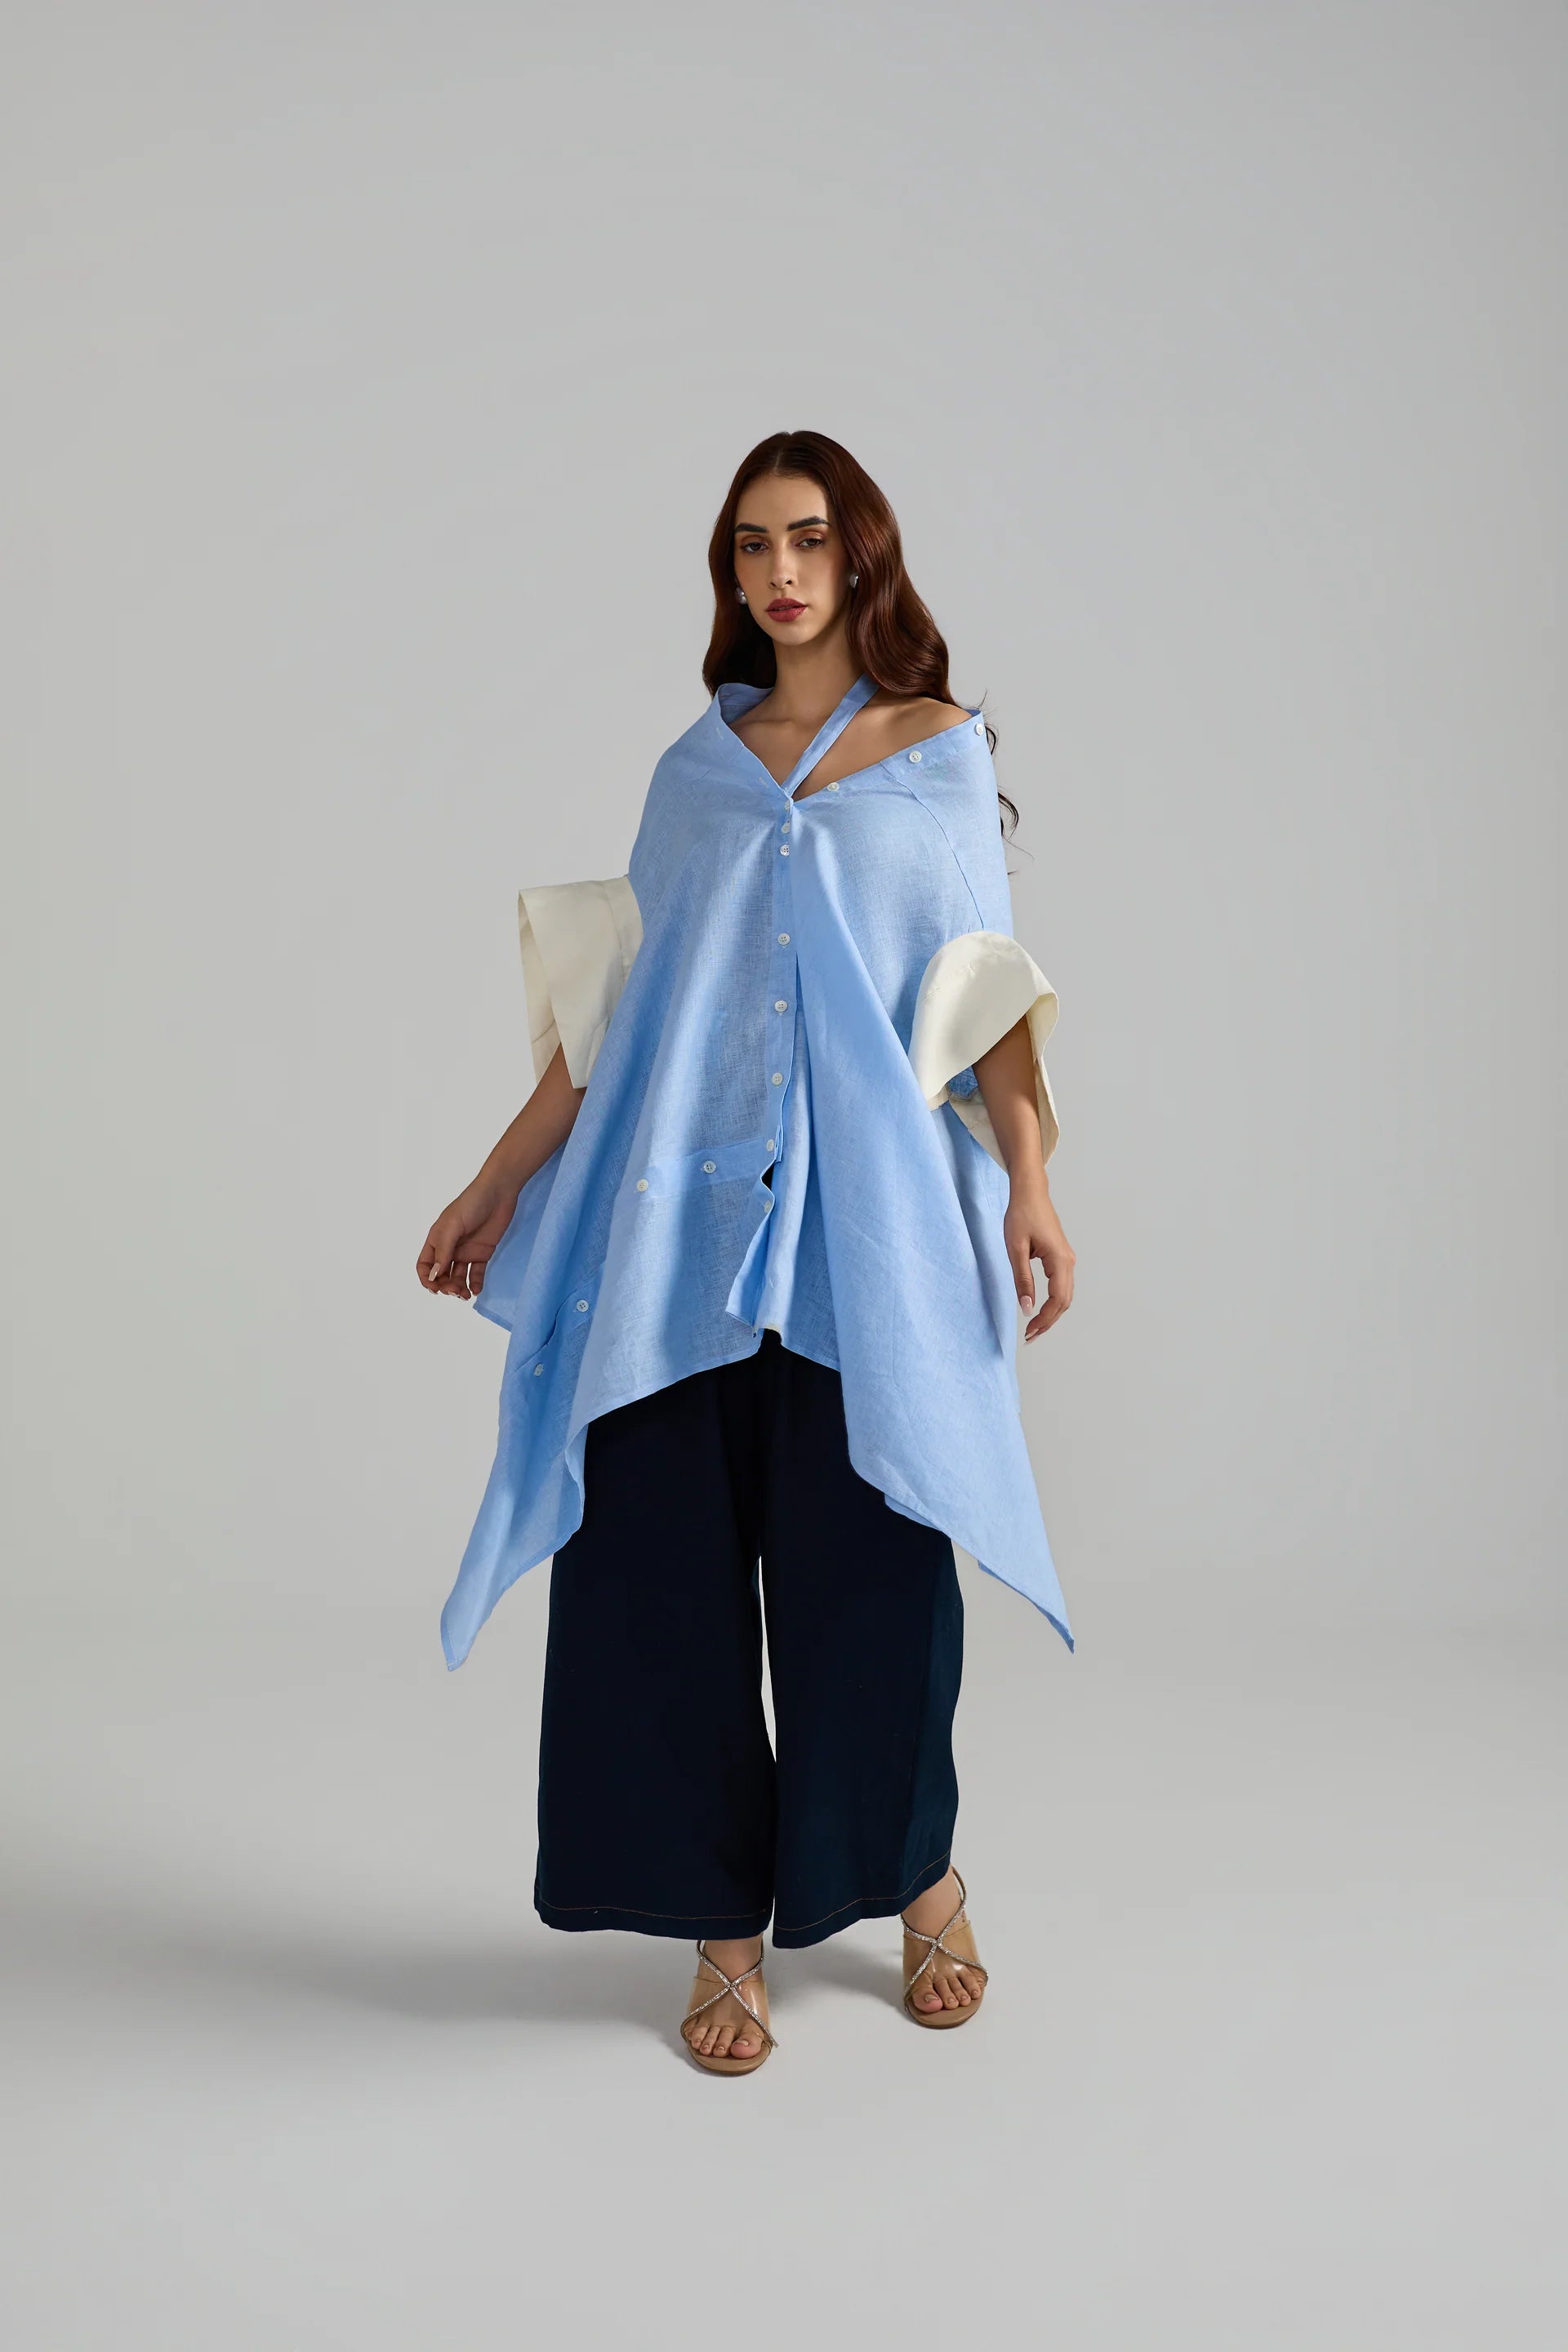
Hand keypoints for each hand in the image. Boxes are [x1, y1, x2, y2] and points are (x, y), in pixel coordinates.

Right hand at [417, 1175, 519, 1299]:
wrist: (499, 1193)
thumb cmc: (471, 1204)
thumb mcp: (453, 1226)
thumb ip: (443, 1251)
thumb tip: (434, 1275)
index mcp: (436, 1240)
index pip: (424, 1265)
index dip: (427, 1279)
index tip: (436, 1288)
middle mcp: (449, 1248)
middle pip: (441, 1275)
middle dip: (445, 1286)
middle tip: (456, 1292)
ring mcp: (466, 1251)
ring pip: (457, 1276)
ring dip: (459, 1288)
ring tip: (465, 1295)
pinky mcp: (482, 1253)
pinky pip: (476, 1273)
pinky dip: (475, 1283)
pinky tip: (476, 1290)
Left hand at [1003, 1174, 1074, 1341]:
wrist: (1030, 1193)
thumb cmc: (1021, 1215)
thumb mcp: (1015, 1249)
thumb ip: (1022, 1279)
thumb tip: (1027, 1308)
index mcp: (1059, 1260)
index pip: (1057, 1300)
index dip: (1044, 1319)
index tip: (1028, 1332)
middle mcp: (1068, 1262)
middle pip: (1064, 1302)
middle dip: (1048, 1322)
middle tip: (1029, 1337)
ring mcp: (1067, 1260)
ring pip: (1064, 1296)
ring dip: (1051, 1314)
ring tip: (1033, 1329)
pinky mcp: (1061, 1258)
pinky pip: (1061, 1286)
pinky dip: (1052, 1302)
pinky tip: (1039, 1310)